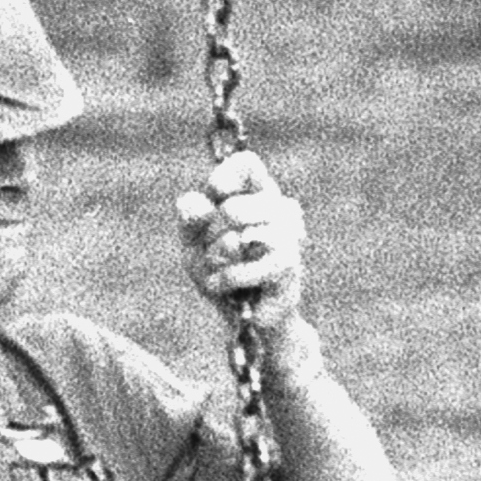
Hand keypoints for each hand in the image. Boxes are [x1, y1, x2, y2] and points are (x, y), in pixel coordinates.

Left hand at [174, 151, 307, 324]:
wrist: (246, 316)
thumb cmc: (222, 272)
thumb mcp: (195, 245)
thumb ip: (191, 221)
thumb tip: (195, 204)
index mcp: (255, 194)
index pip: (247, 164)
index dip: (224, 178)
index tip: (214, 197)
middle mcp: (277, 209)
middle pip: (234, 207)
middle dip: (211, 235)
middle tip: (213, 251)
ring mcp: (288, 236)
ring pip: (241, 236)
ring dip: (219, 258)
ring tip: (217, 269)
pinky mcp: (289, 265)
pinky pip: (247, 267)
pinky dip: (228, 278)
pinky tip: (220, 285)